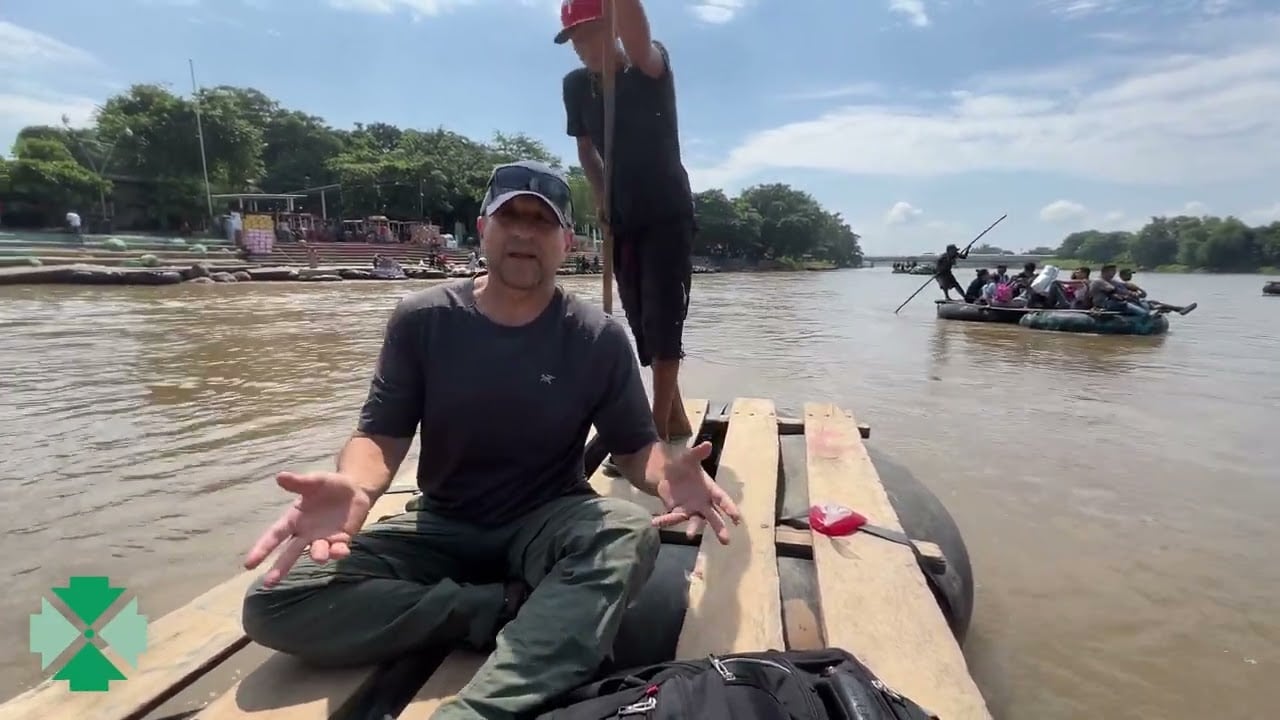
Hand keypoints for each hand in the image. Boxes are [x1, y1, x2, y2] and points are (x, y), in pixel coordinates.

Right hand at [243, 471, 373, 586]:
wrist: (355, 488)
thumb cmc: (329, 485)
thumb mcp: (314, 481)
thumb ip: (299, 482)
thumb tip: (280, 476)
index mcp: (294, 519)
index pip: (275, 535)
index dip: (262, 548)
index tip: (249, 564)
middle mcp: (306, 532)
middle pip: (290, 553)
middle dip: (280, 568)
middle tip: (268, 583)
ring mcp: (324, 538)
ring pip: (316, 553)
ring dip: (317, 555)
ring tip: (320, 556)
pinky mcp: (341, 540)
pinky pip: (338, 550)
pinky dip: (339, 552)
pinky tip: (342, 551)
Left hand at [651, 442, 741, 544]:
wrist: (668, 473)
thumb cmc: (684, 466)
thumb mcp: (690, 458)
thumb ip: (698, 453)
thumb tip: (707, 444)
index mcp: (711, 489)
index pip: (722, 500)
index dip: (730, 508)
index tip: (737, 519)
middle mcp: (703, 503)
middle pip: (713, 517)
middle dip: (719, 528)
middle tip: (726, 541)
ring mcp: (691, 509)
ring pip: (694, 521)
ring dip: (692, 528)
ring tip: (690, 535)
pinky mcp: (677, 511)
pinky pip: (673, 517)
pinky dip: (666, 520)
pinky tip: (656, 523)